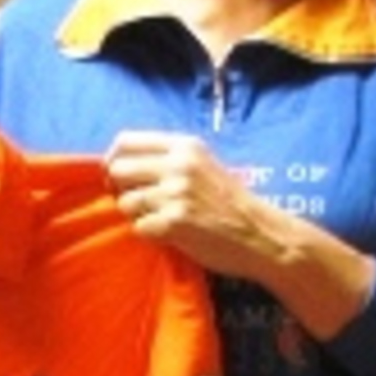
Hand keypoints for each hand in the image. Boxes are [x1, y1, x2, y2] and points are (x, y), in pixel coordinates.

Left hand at [105, 129, 375, 338]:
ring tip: (161, 220)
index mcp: (185, 147)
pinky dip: (150, 234)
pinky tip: (171, 234)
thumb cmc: (231, 203)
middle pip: (118, 170)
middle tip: (139, 203)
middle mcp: (178, 165)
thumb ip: (169, 161)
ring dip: (137, 215)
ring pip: (125, 202)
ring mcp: (175, 193)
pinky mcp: (173, 222)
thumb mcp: (204, 166)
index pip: (126, 141)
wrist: (261, 234)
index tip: (119, 176)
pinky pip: (138, 227)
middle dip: (121, 189)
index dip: (114, 159)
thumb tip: (120, 165)